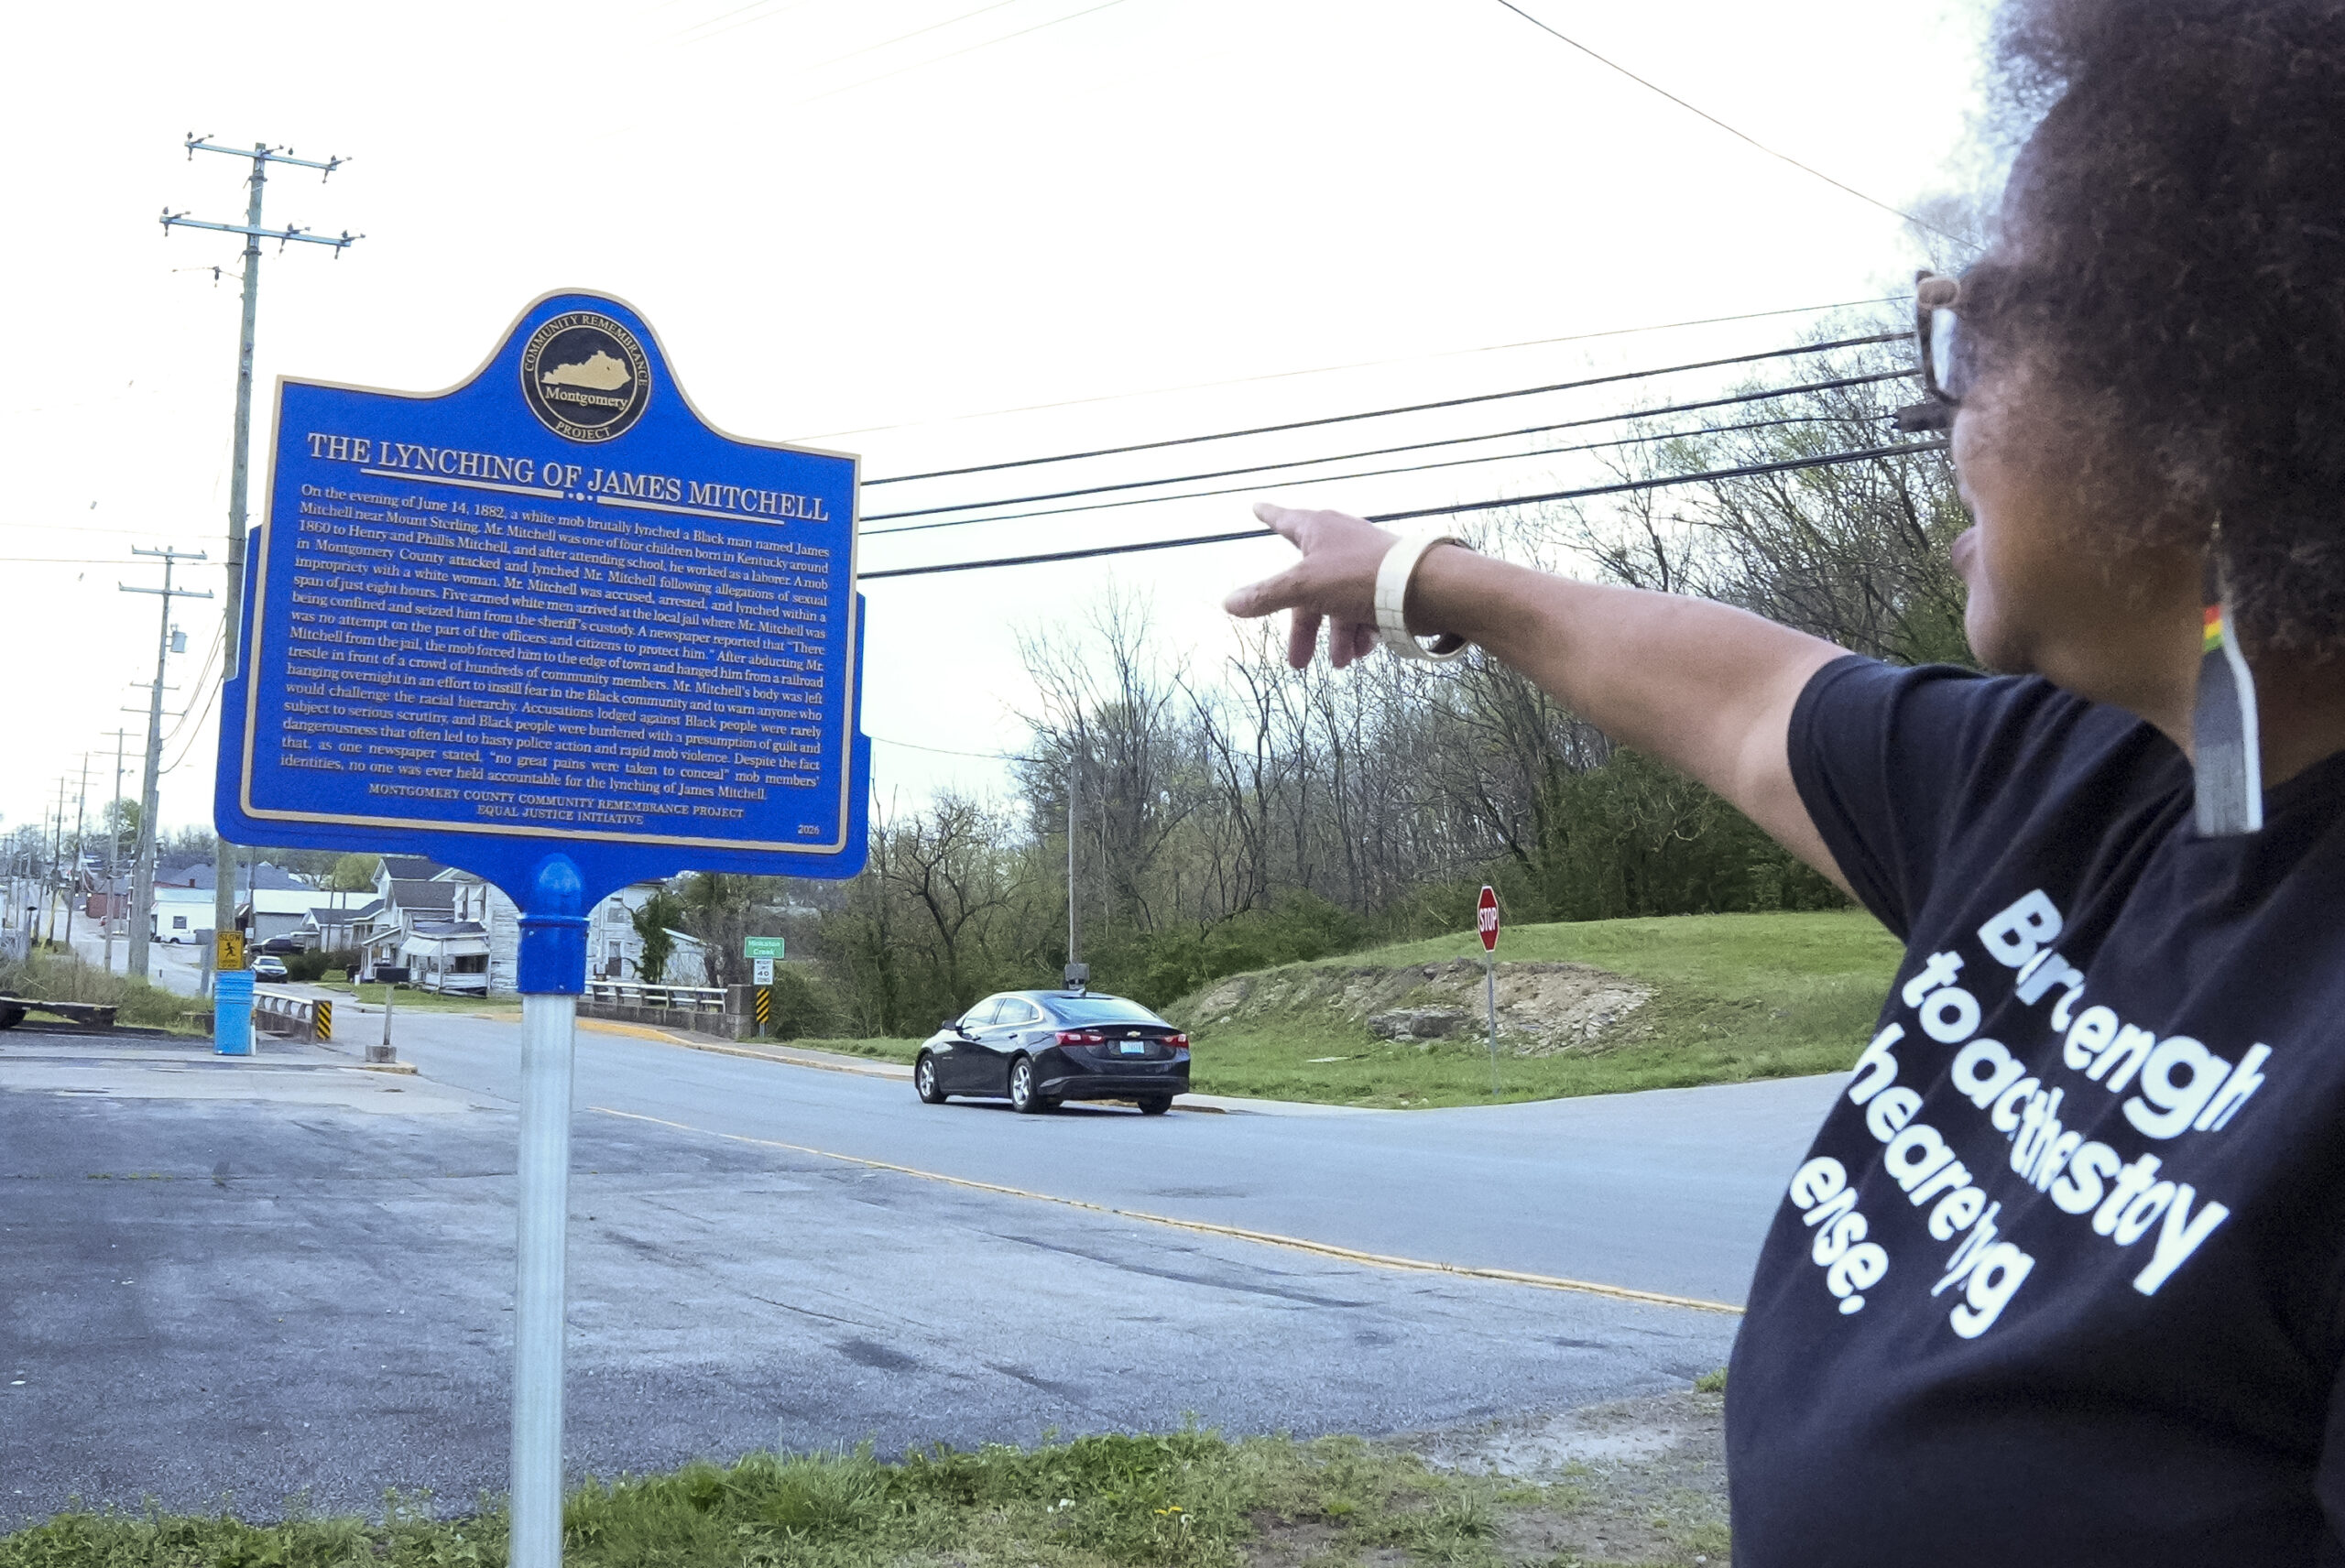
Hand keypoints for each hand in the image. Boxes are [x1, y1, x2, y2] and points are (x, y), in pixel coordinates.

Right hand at [1223, 501, 1397, 668]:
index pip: (1283, 519)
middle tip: (1298, 662)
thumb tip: (1229, 602)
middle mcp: (1339, 542)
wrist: (1424, 588)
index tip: (1256, 506)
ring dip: (1338, 637)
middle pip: (1308, 586)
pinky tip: (1362, 652)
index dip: (1268, 515)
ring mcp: (1363, 563)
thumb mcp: (1304, 588)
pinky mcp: (1386, 583)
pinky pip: (1365, 610)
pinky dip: (1361, 632)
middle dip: (1305, 629)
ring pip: (1339, 604)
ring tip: (1341, 662)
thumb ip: (1266, 596)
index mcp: (1317, 530)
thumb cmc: (1360, 576)